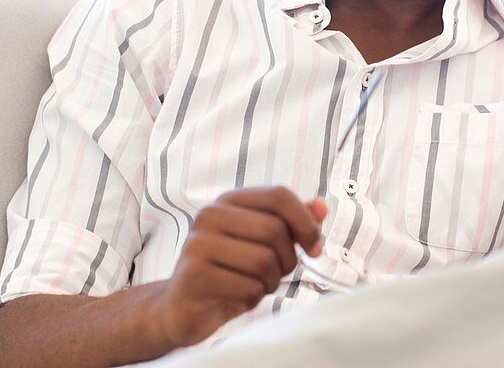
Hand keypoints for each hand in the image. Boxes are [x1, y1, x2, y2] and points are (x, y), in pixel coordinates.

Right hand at [149, 187, 326, 349]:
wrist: (182, 306)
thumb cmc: (231, 270)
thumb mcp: (264, 243)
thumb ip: (294, 222)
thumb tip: (321, 206)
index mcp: (229, 200)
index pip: (279, 195)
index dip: (306, 223)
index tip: (315, 248)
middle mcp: (209, 215)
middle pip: (275, 230)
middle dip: (287, 260)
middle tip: (275, 274)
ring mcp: (198, 244)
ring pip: (264, 261)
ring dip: (270, 282)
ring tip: (254, 285)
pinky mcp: (194, 275)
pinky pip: (248, 288)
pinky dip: (253, 298)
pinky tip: (236, 297)